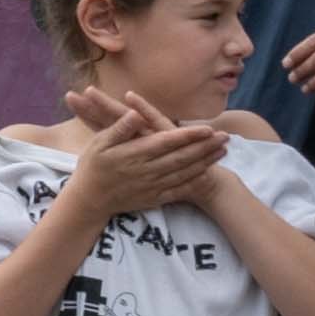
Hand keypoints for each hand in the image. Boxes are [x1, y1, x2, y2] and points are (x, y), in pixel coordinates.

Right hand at [81, 92, 228, 211]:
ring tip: (223, 151)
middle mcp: (147, 171)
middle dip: (205, 147)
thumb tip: (136, 114)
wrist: (89, 201)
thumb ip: (119, 129)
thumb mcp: (98, 143)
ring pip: (184, 173)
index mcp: (134, 155)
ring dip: (205, 162)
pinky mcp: (154, 198)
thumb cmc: (92, 167)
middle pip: (182, 158)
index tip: (207, 129)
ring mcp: (152, 186)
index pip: (167, 142)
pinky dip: (194, 182)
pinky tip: (207, 174)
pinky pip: (178, 190)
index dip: (188, 136)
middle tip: (225, 137)